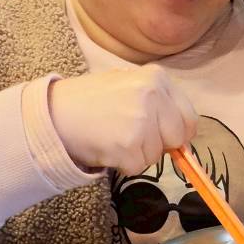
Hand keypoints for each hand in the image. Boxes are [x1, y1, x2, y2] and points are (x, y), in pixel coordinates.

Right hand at [48, 66, 197, 172]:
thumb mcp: (129, 86)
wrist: (54, 112)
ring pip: (156, 155)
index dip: (177, 132)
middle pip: (178, 138)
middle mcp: (153, 94)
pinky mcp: (129, 144)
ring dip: (137, 154)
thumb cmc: (90, 101)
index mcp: (156, 77)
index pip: (189, 117)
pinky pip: (138, 166)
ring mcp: (141, 119)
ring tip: (113, 137)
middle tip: (132, 136)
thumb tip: (182, 136)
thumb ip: (158, 104)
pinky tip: (107, 147)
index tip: (163, 136)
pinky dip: (123, 164)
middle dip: (159, 144)